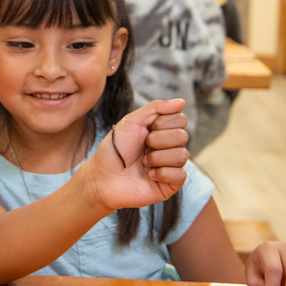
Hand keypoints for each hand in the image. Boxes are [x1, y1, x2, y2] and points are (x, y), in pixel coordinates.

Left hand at [84, 98, 188, 212]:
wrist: (102, 177)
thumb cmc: (114, 149)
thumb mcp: (132, 121)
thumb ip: (156, 108)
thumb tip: (182, 101)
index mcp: (161, 130)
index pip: (180, 119)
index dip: (162, 123)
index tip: (145, 130)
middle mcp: (168, 147)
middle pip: (182, 136)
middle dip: (157, 140)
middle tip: (143, 147)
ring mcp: (170, 166)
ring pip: (182, 155)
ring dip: (157, 157)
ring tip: (143, 162)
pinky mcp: (170, 184)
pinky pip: (180, 175)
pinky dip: (162, 173)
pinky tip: (149, 176)